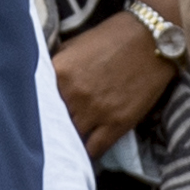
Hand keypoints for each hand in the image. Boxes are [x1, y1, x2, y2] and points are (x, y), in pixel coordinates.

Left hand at [50, 12, 179, 159]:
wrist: (152, 39)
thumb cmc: (112, 37)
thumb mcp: (74, 45)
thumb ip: (56, 66)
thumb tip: (44, 84)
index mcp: (59, 72)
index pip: (37, 101)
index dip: (38, 109)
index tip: (37, 115)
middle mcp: (73, 94)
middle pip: (53, 123)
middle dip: (53, 125)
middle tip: (53, 131)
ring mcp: (95, 111)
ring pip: (71, 138)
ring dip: (69, 140)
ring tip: (69, 142)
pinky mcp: (117, 124)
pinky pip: (93, 149)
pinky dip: (87, 152)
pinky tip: (85, 150)